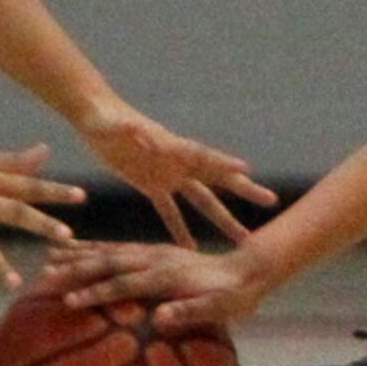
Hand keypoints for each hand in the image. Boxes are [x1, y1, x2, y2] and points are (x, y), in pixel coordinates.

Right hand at [42, 240, 269, 331]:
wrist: (249, 268)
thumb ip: (190, 312)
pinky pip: (119, 248)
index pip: (125, 284)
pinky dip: (95, 248)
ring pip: (110, 251)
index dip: (97, 293)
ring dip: (79, 255)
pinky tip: (78, 250)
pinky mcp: (154, 251)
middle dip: (76, 270)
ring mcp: (154, 252)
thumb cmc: (233, 296)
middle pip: (109, 261)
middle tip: (44, 278)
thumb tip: (159, 320)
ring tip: (49, 258)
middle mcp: (156, 259)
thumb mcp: (219, 308)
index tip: (70, 303)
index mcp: (167, 275)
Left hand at [74, 99, 278, 246]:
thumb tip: (139, 131)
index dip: (225, 163)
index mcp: (172, 146)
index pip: (205, 155)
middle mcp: (177, 161)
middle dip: (243, 191)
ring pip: (200, 201)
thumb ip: (128, 130)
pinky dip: (179, 230)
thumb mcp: (115, 124)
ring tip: (242, 238)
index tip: (249, 171)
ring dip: (220, 219)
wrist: (95, 117)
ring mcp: (168, 174)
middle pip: (217, 179)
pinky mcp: (151, 185)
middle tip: (271, 201)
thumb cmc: (105, 117)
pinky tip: (191, 249)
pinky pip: (169, 212)